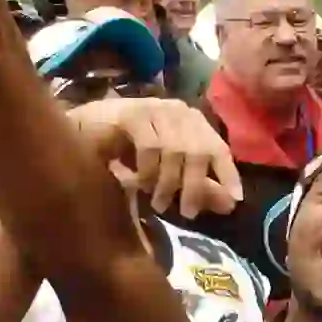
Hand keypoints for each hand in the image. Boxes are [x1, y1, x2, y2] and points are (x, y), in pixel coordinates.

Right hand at [69, 98, 243, 218]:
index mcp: (194, 122)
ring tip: (157, 202)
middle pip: (199, 152)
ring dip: (167, 183)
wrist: (86, 132)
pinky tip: (139, 182)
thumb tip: (230, 204)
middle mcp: (180, 111)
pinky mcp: (134, 114)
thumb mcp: (171, 173)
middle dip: (194, 187)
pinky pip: (151, 147)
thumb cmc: (130, 152)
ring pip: (175, 151)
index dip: (228, 174)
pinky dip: (148, 170)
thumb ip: (199, 186)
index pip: (218, 148)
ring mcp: (156, 109)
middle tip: (186, 213)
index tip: (235, 200)